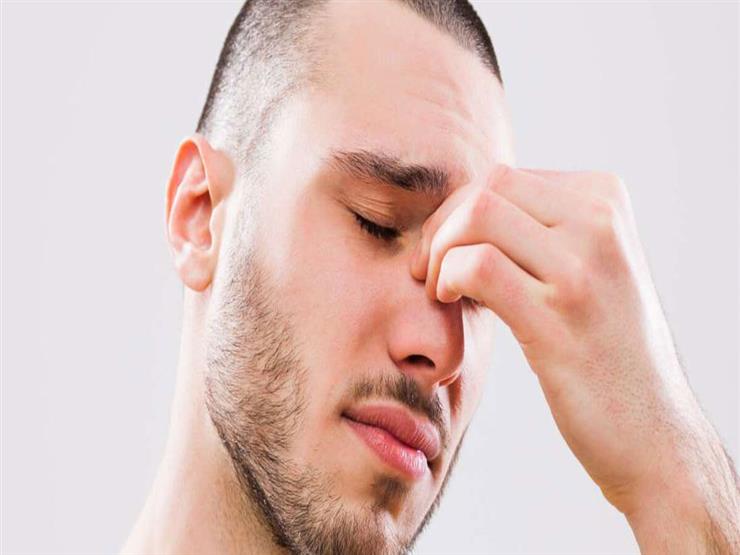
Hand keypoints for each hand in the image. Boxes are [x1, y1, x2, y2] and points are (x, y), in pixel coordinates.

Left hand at [411, 164, 738, 551]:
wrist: (653, 432)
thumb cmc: (604, 352)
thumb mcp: (589, 268)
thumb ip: (542, 229)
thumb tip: (464, 210)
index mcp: (605, 201)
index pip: (503, 178)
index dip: (457, 214)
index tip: (444, 253)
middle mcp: (601, 223)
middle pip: (487, 188)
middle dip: (442, 226)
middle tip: (428, 270)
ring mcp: (584, 268)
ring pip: (479, 216)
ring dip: (439, 252)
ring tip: (440, 290)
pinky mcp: (559, 316)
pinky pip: (479, 266)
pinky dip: (448, 278)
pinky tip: (449, 301)